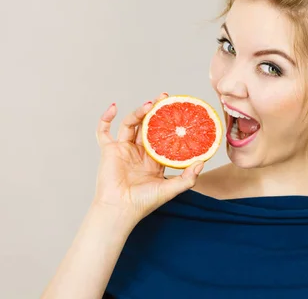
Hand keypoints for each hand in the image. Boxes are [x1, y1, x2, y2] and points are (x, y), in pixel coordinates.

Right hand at [93, 92, 203, 222]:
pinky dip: (106, 118)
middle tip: (164, 98)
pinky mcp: (109, 150)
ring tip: (149, 105)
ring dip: (138, 112)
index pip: (163, 134)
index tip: (178, 108)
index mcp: (154, 159)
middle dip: (155, 110)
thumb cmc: (144, 202)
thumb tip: (203, 161)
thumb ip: (188, 178)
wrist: (120, 209)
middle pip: (147, 125)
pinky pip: (103, 131)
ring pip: (130, 124)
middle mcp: (139, 152)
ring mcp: (124, 149)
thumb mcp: (171, 189)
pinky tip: (114, 107)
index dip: (169, 121)